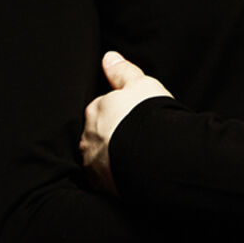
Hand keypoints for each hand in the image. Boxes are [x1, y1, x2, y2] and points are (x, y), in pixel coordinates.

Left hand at [79, 51, 173, 192]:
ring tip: (135, 157)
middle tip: (134, 137)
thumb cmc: (148, 115)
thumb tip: (108, 57)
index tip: (132, 116)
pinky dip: (114, 177)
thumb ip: (123, 71)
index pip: (102, 108)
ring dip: (111, 157)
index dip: (118, 112)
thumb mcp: (141, 83)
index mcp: (95, 110)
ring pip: (98, 157)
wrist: (155, 155)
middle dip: (111, 135)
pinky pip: (105, 180)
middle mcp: (88, 137)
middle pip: (97, 133)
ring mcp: (93, 163)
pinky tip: (131, 175)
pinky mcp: (101, 186)